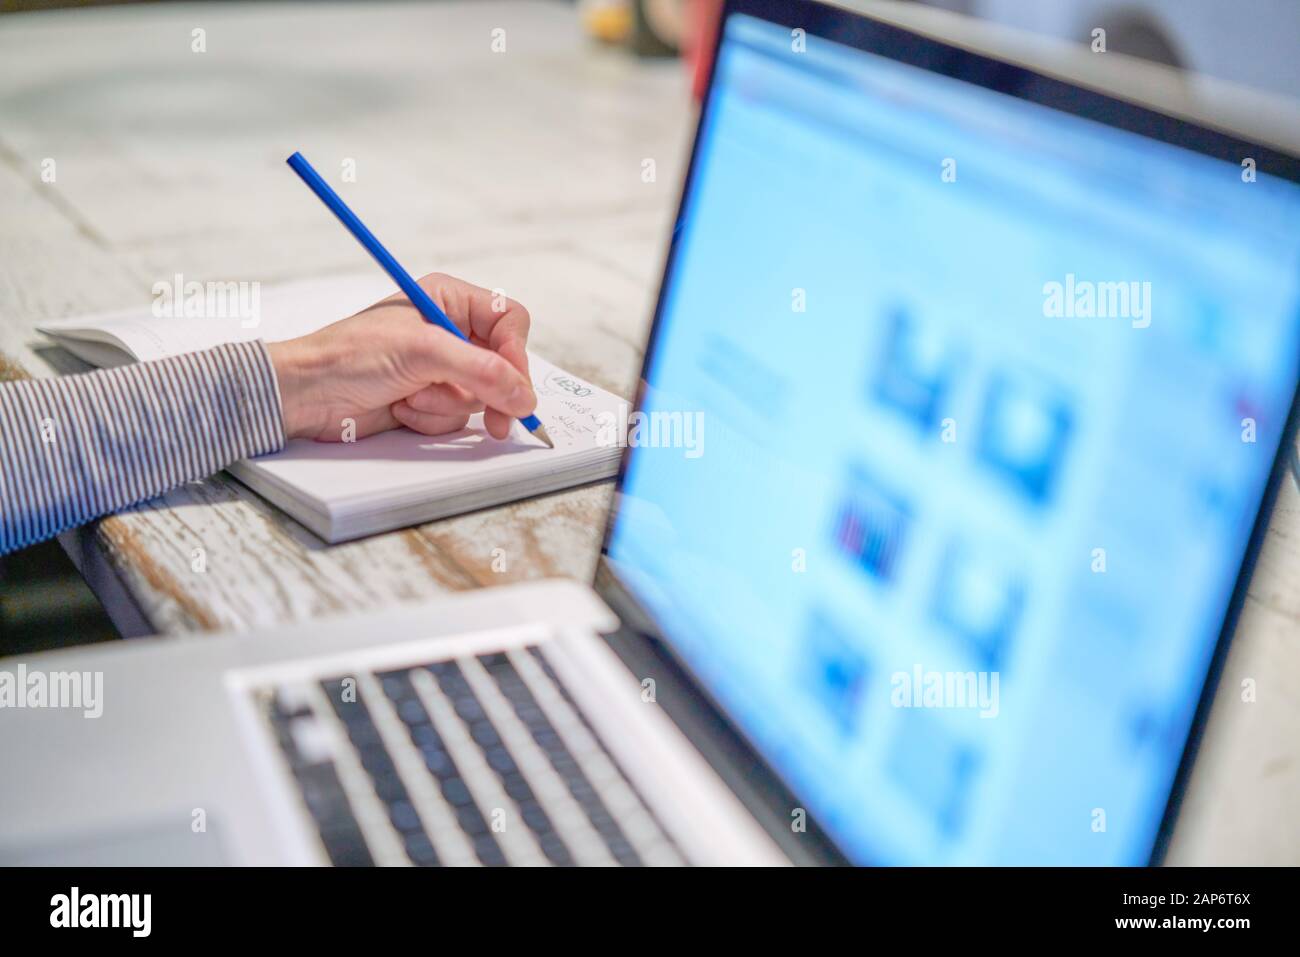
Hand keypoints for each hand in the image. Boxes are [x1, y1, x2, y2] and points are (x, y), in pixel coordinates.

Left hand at [267, 273, 535, 441]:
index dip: (516, 355)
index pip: (510, 322)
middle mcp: (450, 331)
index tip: (513, 386)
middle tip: (499, 424)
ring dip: (447, 406)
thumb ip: (481, 371)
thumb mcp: (422, 353)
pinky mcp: (430, 399)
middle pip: (503, 365)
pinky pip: (458, 417)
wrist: (305, 395)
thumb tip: (525, 396)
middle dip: (485, 392)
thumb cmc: (350, 357)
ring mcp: (441, 368)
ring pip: (482, 395)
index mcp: (449, 299)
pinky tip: (402, 409)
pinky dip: (433, 420)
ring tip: (412, 399)